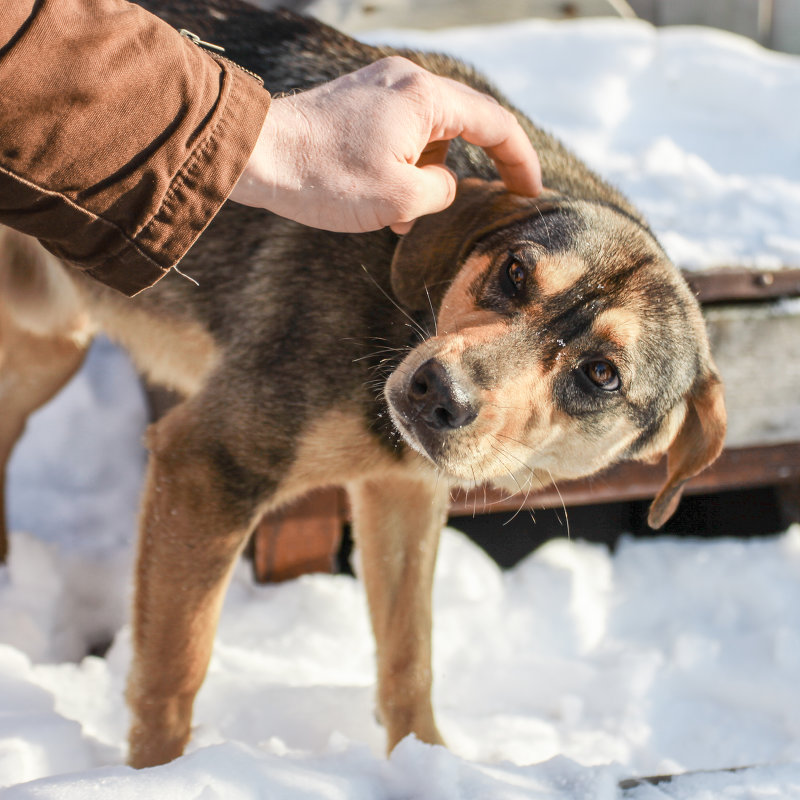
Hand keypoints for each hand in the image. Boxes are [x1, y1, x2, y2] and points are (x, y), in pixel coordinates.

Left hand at [228, 56, 541, 233]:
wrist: (257, 156)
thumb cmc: (325, 178)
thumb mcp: (400, 199)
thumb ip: (442, 192)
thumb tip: (445, 184)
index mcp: (425, 97)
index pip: (495, 125)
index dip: (520, 161)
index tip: (530, 192)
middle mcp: (406, 81)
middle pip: (462, 124)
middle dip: (474, 168)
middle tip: (490, 200)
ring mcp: (379, 88)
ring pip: (427, 133)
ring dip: (428, 175)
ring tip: (407, 216)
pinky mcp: (357, 102)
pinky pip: (399, 133)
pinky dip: (404, 166)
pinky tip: (385, 201)